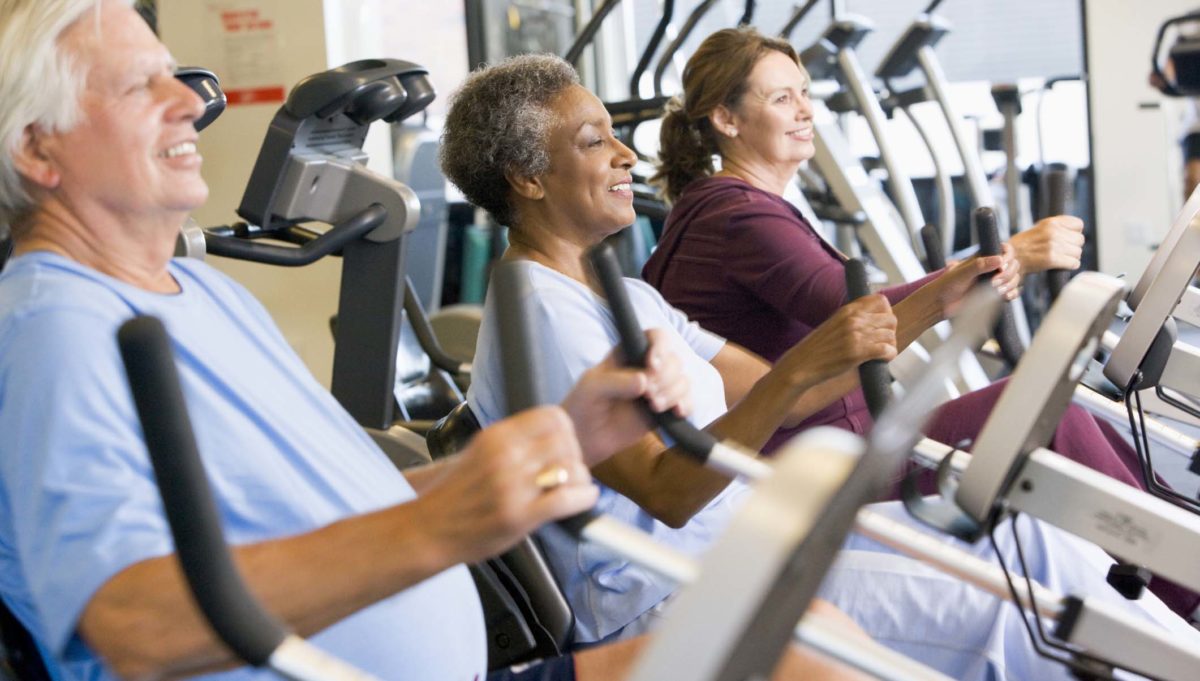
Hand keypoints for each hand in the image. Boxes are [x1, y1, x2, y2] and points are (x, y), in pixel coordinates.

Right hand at [416, 407, 597, 563]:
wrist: (428, 529)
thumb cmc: (454, 496)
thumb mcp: (480, 453)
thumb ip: (513, 442)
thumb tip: (551, 437)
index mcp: (497, 436)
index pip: (552, 416)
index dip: (566, 431)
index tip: (564, 445)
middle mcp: (505, 455)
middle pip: (567, 441)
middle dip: (575, 457)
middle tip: (571, 471)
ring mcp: (513, 486)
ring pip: (572, 469)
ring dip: (581, 480)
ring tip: (574, 488)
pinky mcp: (520, 515)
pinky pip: (568, 499)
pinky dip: (584, 499)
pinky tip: (582, 501)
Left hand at [562, 329, 691, 465]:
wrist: (586, 437)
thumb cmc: (584, 404)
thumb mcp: (592, 388)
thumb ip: (616, 382)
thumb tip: (644, 381)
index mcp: (630, 352)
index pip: (656, 337)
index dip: (660, 348)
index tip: (653, 366)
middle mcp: (647, 367)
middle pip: (674, 360)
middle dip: (666, 378)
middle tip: (648, 395)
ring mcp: (658, 388)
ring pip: (683, 381)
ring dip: (674, 393)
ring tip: (654, 406)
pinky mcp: (664, 409)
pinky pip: (686, 402)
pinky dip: (686, 405)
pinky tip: (676, 413)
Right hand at [778, 294, 897, 386]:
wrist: (801, 365)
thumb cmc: (816, 349)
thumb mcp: (833, 324)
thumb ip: (851, 319)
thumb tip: (872, 321)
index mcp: (848, 310)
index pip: (881, 300)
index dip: (886, 313)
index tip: (881, 325)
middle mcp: (854, 319)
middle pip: (890, 318)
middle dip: (890, 331)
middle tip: (882, 341)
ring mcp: (856, 335)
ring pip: (890, 335)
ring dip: (889, 345)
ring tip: (881, 353)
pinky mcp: (858, 352)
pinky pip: (887, 350)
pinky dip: (888, 356)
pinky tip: (881, 360)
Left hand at [937, 244, 1020, 309]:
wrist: (941, 303)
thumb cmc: (947, 285)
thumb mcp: (961, 273)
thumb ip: (979, 265)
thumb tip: (999, 259)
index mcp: (983, 257)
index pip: (1005, 250)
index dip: (1008, 257)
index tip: (1001, 266)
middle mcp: (991, 267)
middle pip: (1013, 265)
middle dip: (1007, 274)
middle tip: (993, 283)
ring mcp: (995, 280)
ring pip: (1014, 279)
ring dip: (1009, 285)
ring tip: (995, 291)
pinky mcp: (996, 294)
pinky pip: (1012, 292)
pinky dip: (1012, 294)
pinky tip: (1005, 297)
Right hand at [1008, 215, 1083, 272]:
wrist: (1009, 258)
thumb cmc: (1024, 245)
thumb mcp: (1039, 228)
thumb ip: (1057, 227)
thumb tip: (1076, 231)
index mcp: (1051, 222)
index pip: (1078, 225)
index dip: (1074, 233)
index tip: (1067, 238)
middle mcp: (1053, 232)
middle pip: (1079, 240)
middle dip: (1073, 247)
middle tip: (1062, 251)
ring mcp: (1053, 245)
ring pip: (1078, 252)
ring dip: (1071, 257)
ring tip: (1059, 258)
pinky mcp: (1052, 259)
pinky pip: (1074, 263)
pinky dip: (1070, 266)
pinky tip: (1060, 265)